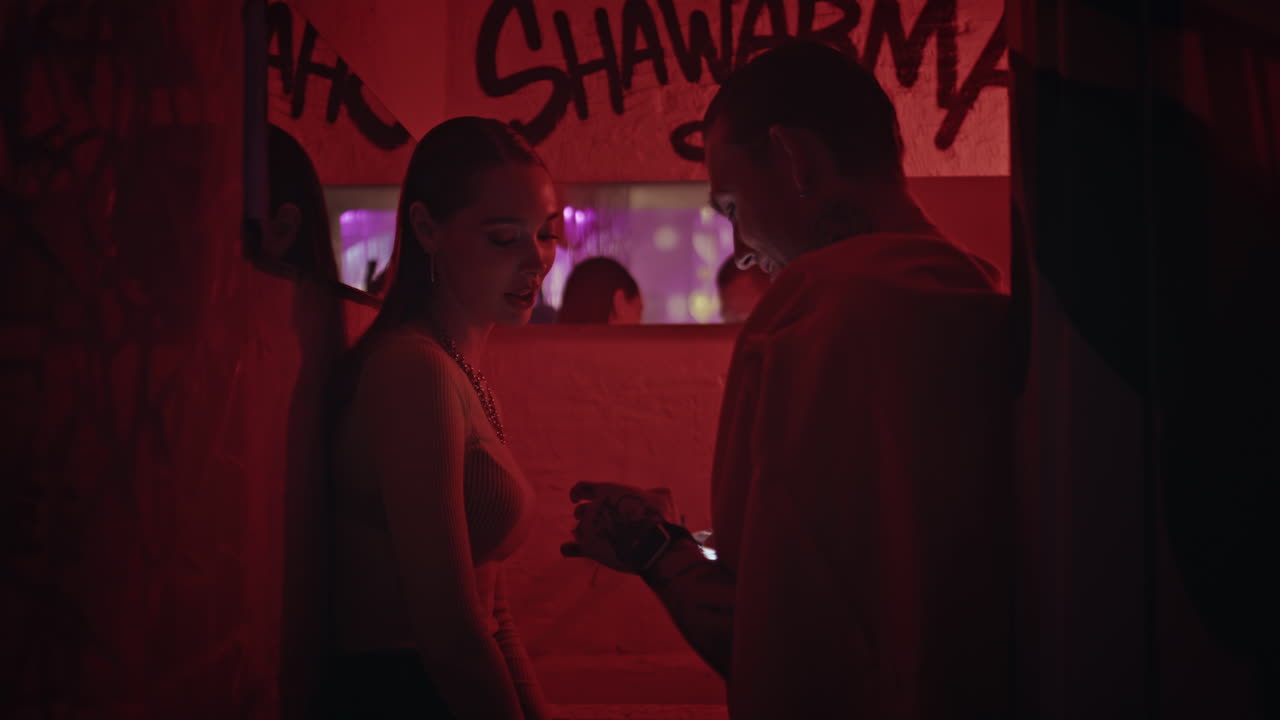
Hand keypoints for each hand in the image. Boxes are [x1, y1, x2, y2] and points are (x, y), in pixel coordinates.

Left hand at [561, 482, 680, 572]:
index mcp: (607, 490)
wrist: (655, 546)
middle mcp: (594, 507)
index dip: (577, 492)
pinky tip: (567, 549)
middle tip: (594, 522)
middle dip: (585, 516)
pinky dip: (569, 548)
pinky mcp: (588, 548)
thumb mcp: (661, 497)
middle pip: (580, 511)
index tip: (575, 498)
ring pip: (578, 530)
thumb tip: (653, 494)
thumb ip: (652, 493)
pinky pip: (570, 548)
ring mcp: (589, 528)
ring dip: (583, 533)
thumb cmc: (661, 520)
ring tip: (594, 539)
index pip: (581, 487)